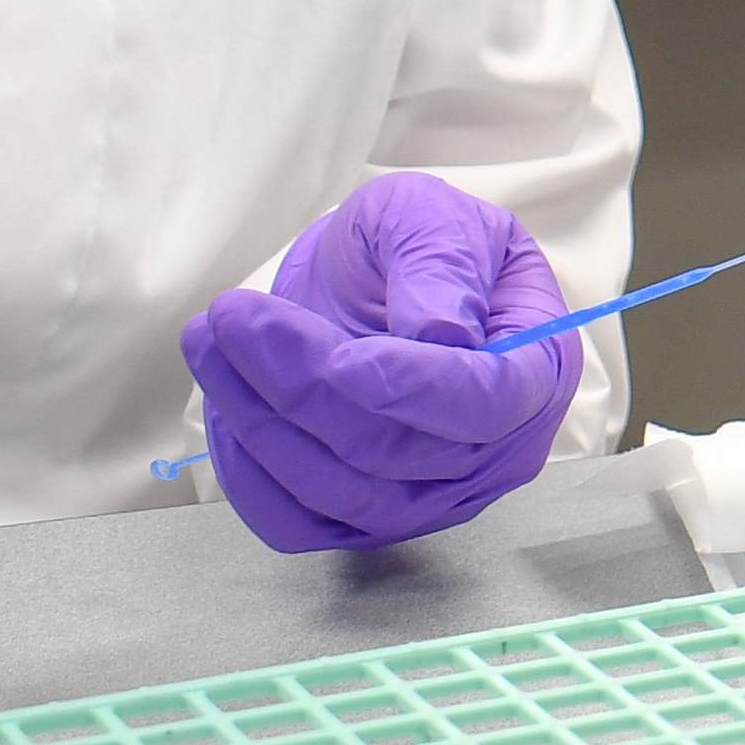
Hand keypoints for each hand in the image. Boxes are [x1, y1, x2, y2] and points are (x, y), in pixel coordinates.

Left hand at [179, 173, 577, 551]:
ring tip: (210, 338)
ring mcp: (431, 500)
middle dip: (304, 384)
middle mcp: (493, 454)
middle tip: (234, 315)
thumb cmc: (420, 244)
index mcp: (535, 371)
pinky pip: (301, 526)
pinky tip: (223, 404)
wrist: (379, 284)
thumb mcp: (436, 218)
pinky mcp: (367, 521)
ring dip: (260, 421)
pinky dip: (249, 476)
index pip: (486, 402)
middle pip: (398, 452)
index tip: (338, 357)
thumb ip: (443, 264)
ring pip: (342, 492)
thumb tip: (441, 333)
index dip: (412, 388)